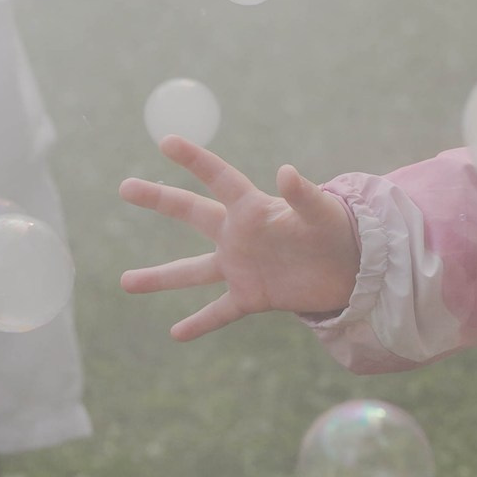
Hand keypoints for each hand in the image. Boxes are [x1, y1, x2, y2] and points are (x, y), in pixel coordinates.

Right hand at [119, 137, 359, 341]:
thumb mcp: (322, 212)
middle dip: (159, 199)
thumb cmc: (337, 230)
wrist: (353, 267)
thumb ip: (303, 194)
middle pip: (191, 213)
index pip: (218, 178)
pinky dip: (200, 323)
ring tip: (125, 282)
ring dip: (159, 277)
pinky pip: (219, 312)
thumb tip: (286, 171)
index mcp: (253, 208)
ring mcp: (241, 266)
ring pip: (192, 272)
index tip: (166, 141)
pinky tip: (176, 334)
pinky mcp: (252, 296)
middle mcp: (239, 234)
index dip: (194, 160)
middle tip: (124, 187)